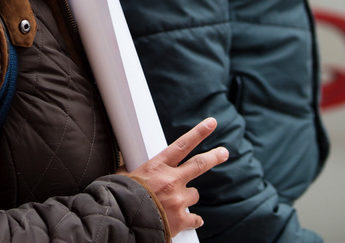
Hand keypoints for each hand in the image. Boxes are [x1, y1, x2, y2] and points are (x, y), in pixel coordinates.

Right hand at [128, 118, 227, 236]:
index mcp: (158, 166)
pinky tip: (189, 221)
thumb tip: (125, 169)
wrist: (123, 221)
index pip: (182, 144)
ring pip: (193, 194)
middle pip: (199, 164)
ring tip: (174, 201)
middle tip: (223, 152)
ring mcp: (178, 199)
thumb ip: (131, 170)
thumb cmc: (121, 198)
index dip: (199, 133)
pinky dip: (192, 220)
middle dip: (214, 157)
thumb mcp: (124, 177)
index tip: (211, 123)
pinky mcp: (181, 219)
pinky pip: (194, 218)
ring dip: (187, 196)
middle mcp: (171, 180)